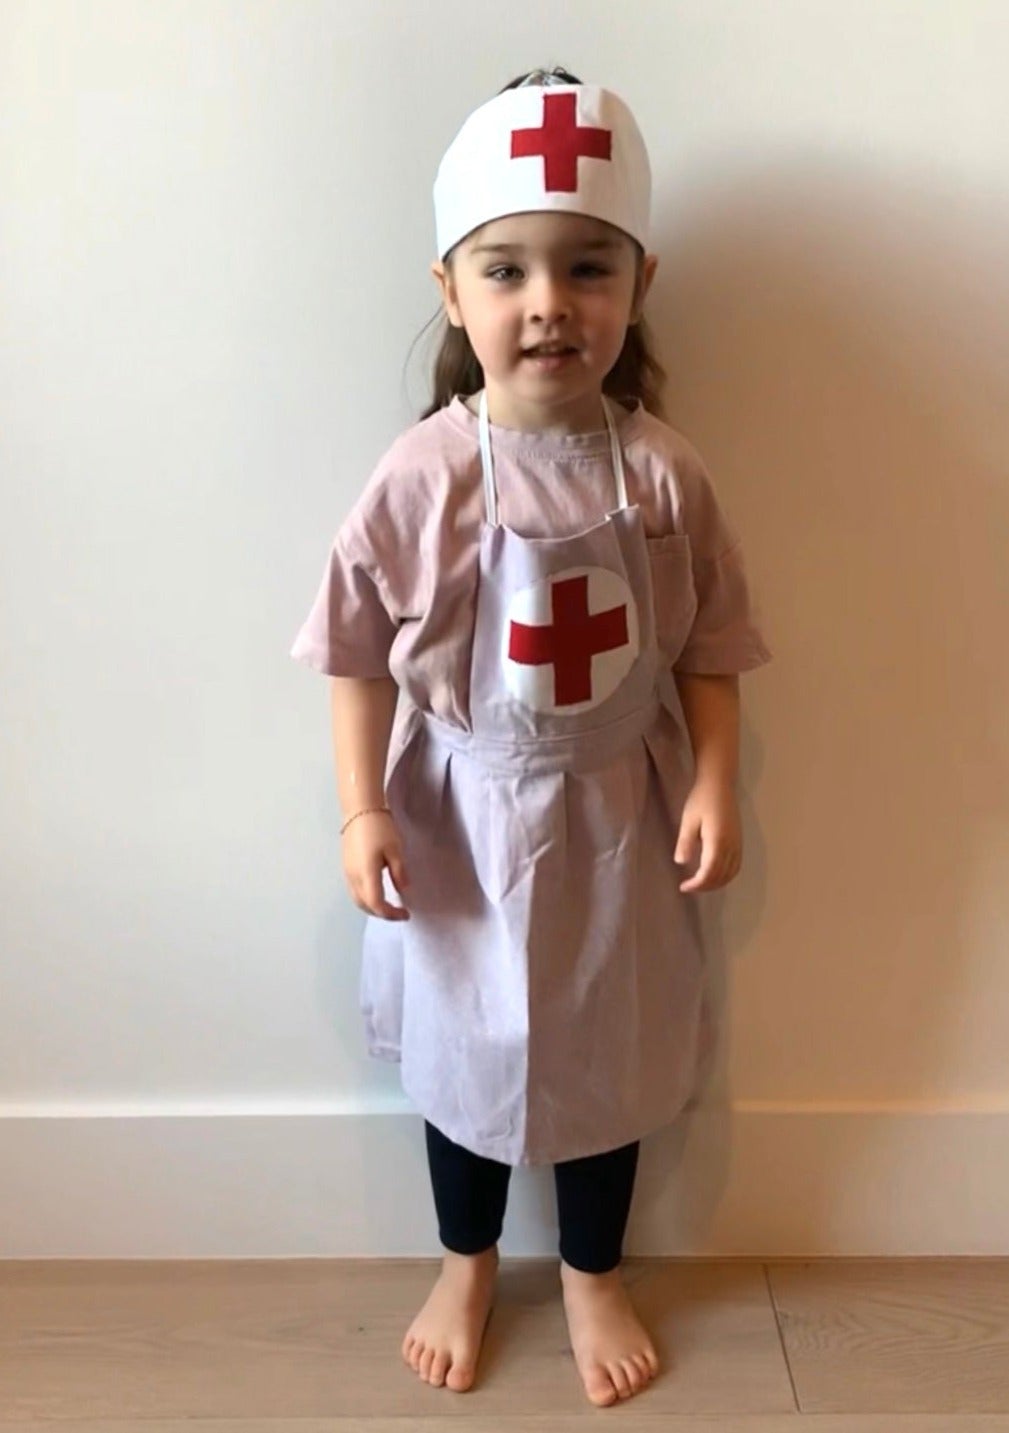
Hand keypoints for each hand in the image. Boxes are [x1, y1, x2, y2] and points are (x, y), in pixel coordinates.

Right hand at [342, 811, 409, 920]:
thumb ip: (399, 872)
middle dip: (382, 914)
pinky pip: (354, 891)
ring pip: (357, 900)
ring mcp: (347, 872)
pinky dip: (365, 899)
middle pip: (365, 906)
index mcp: (366, 874)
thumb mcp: (395, 849)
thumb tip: (403, 890)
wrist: (360, 810)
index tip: (405, 913)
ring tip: (389, 905)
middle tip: (398, 912)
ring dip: (372, 907)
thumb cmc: (380, 827)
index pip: (376, 904)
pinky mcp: (346, 867)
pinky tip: (377, 892)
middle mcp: (353, 877)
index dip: (390, 914)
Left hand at [674, 776, 741, 892]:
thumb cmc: (701, 800)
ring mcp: (737, 844)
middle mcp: (731, 846)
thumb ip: (685, 842)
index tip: (683, 887)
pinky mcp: (739, 841)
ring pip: (730, 873)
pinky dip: (726, 876)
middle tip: (688, 887)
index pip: (709, 872)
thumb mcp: (688, 820)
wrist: (720, 784)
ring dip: (716, 883)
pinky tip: (714, 875)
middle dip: (705, 886)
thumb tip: (680, 863)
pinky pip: (736, 866)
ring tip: (700, 884)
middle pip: (721, 876)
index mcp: (717, 841)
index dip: (697, 884)